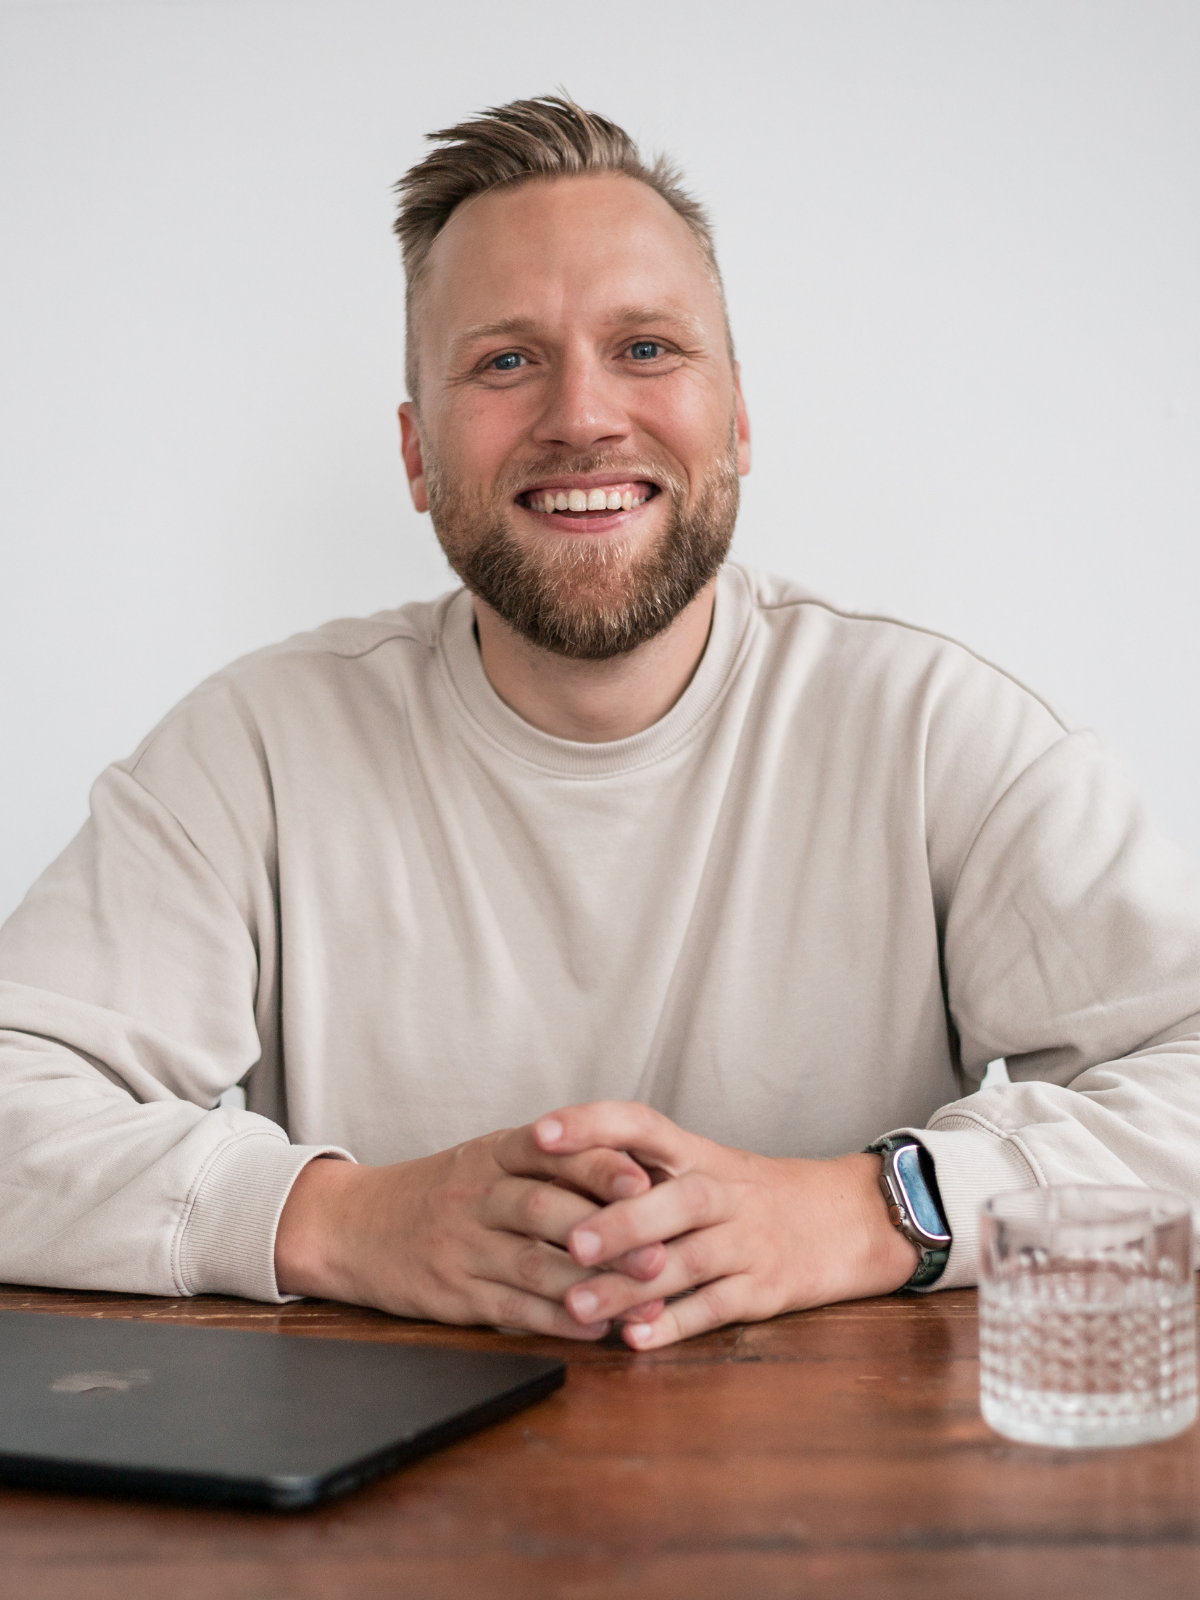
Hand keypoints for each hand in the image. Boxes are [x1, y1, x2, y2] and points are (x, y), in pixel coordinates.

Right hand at [274, 1125, 667, 1339]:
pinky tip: (597, 1326)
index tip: (643, 1179)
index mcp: (491, 1154)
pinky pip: (511, 1308)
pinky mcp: (453, 1293)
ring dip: (591, 1283)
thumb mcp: (488, 1160)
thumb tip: (637, 1174)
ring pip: (532, 1264)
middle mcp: (475, 1195)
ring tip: (643, 1296)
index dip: (596, 1164)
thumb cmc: (444, 1192)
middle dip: (604, 1230)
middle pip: (542, 1207)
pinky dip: (557, 1320)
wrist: (356, 1227)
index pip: (548, 1149)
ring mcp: (461, 1246)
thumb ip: (550, 1165)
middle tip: (658, 1249)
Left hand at [529, 1102, 919, 1349]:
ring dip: (633, 1286)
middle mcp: (726, 1191)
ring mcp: (750, 1241)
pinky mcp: (765, 1289)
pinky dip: (674, 1324)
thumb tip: (538, 1180)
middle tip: (571, 1243)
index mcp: (697, 1152)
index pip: (642, 1122)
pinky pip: (716, 1307)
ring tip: (578, 1305)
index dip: (593, 1124)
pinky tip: (633, 1338)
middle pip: (681, 1199)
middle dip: (624, 1222)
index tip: (541, 1134)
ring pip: (691, 1261)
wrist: (840, 1220)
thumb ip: (630, 1170)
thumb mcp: (695, 1165)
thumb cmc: (740, 1194)